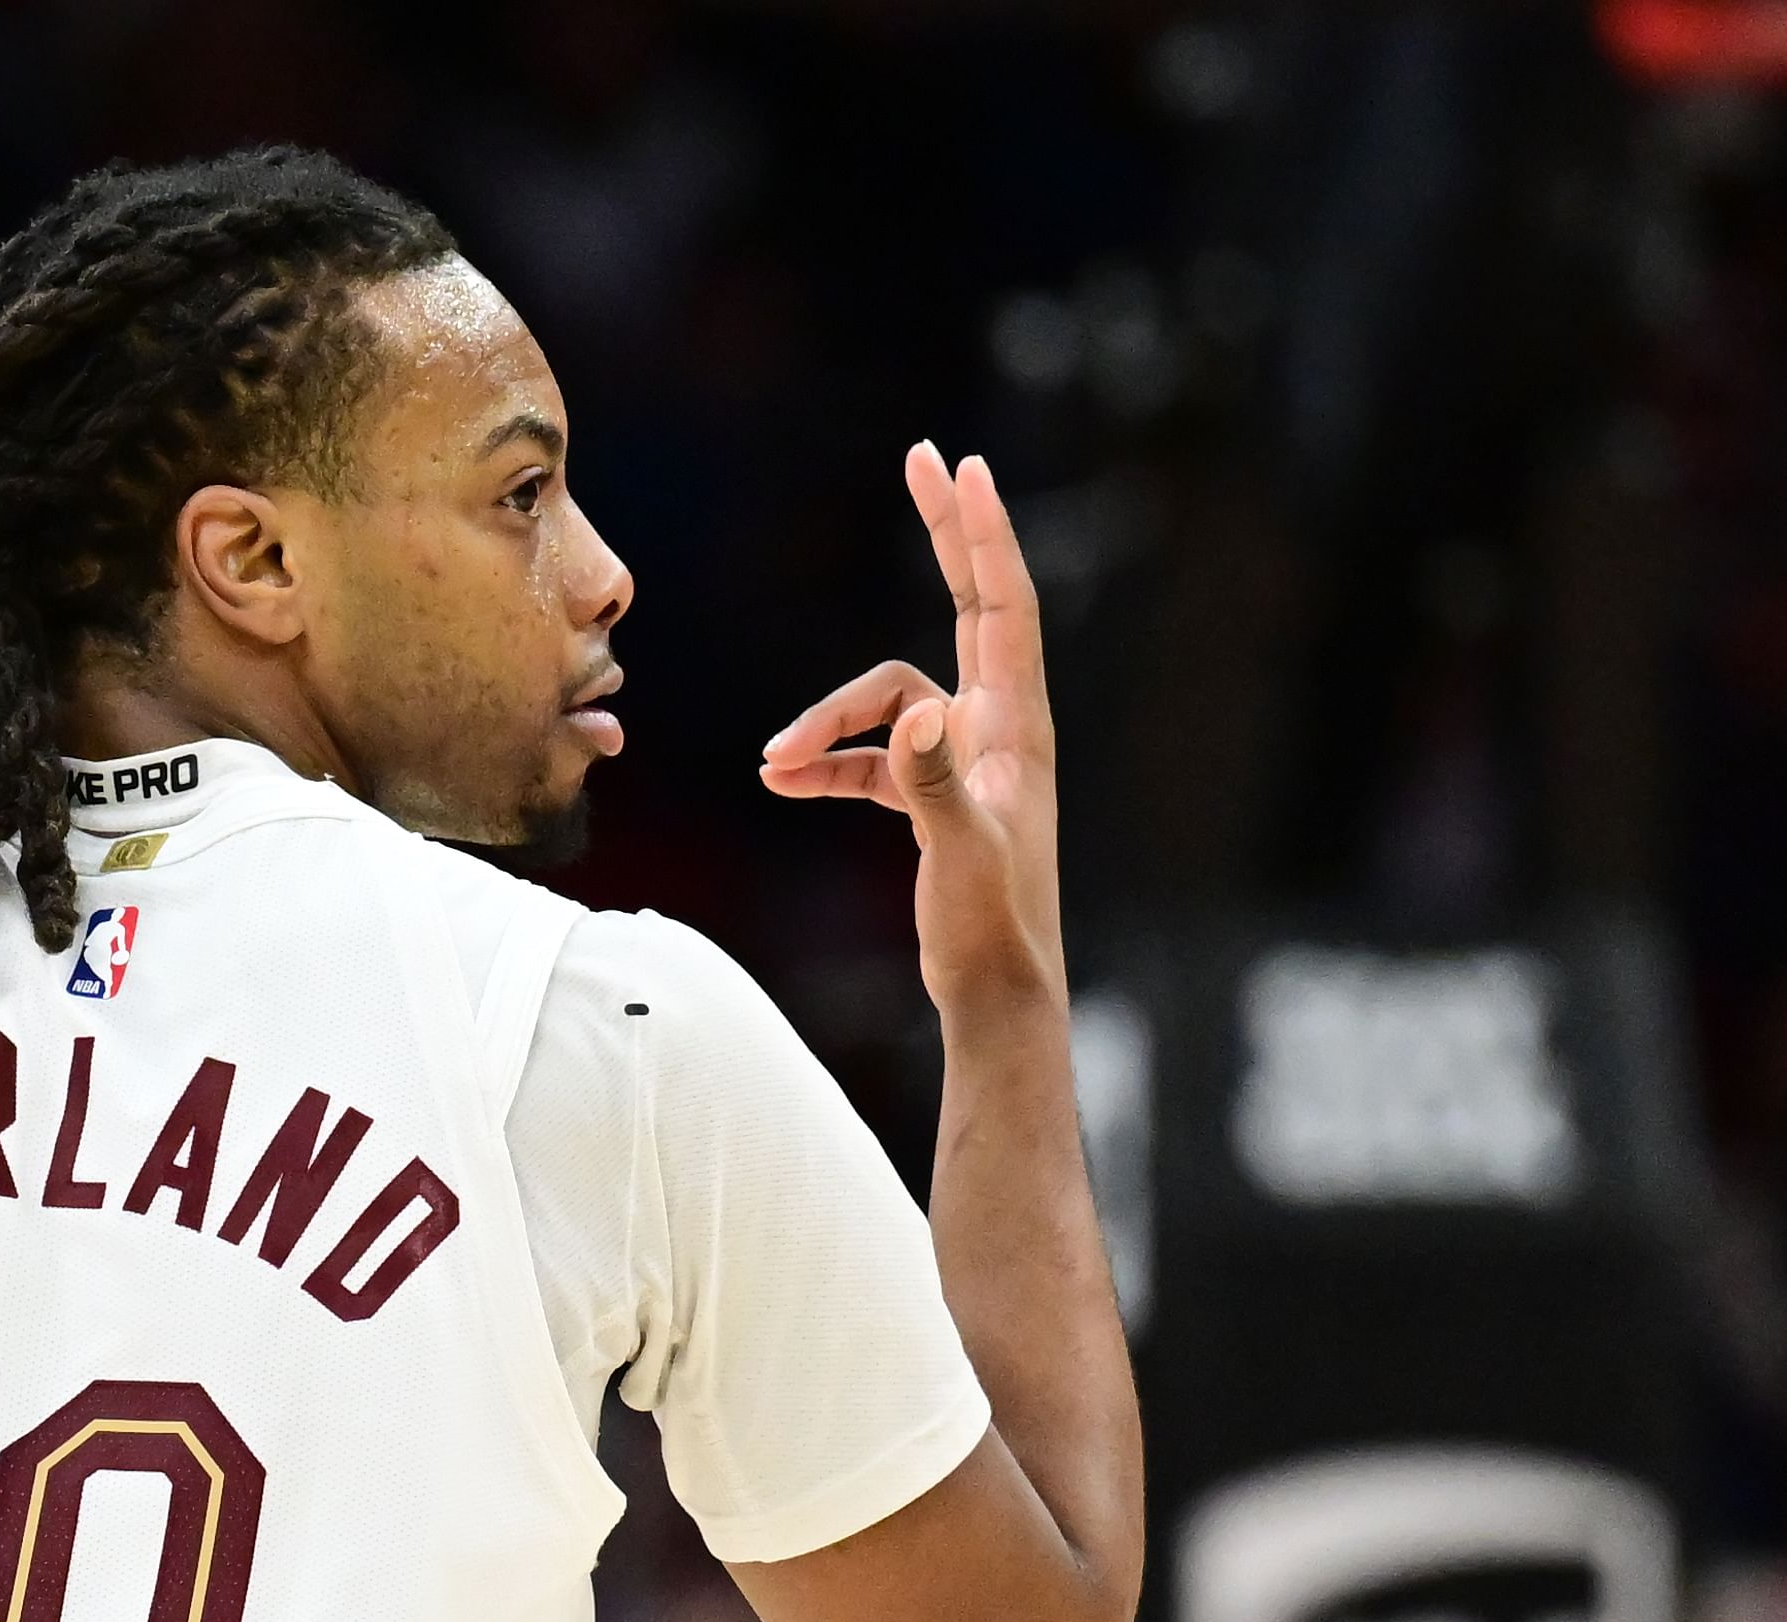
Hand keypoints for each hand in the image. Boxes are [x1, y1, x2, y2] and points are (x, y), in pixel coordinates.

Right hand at [759, 444, 1065, 1027]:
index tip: (958, 467)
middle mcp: (997, 729)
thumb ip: (933, 783)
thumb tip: (912, 715)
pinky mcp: (936, 797)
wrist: (998, 995)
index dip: (980, 534)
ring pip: (889, 702)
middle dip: (943, 537)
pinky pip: (873, 755)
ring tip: (772, 763)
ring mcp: (966, 760)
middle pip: (969, 607)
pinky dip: (830, 762)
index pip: (1001, 606)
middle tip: (922, 461)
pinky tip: (784, 784)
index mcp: (1015, 727)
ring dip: (828, 721)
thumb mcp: (960, 854)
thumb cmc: (991, 929)